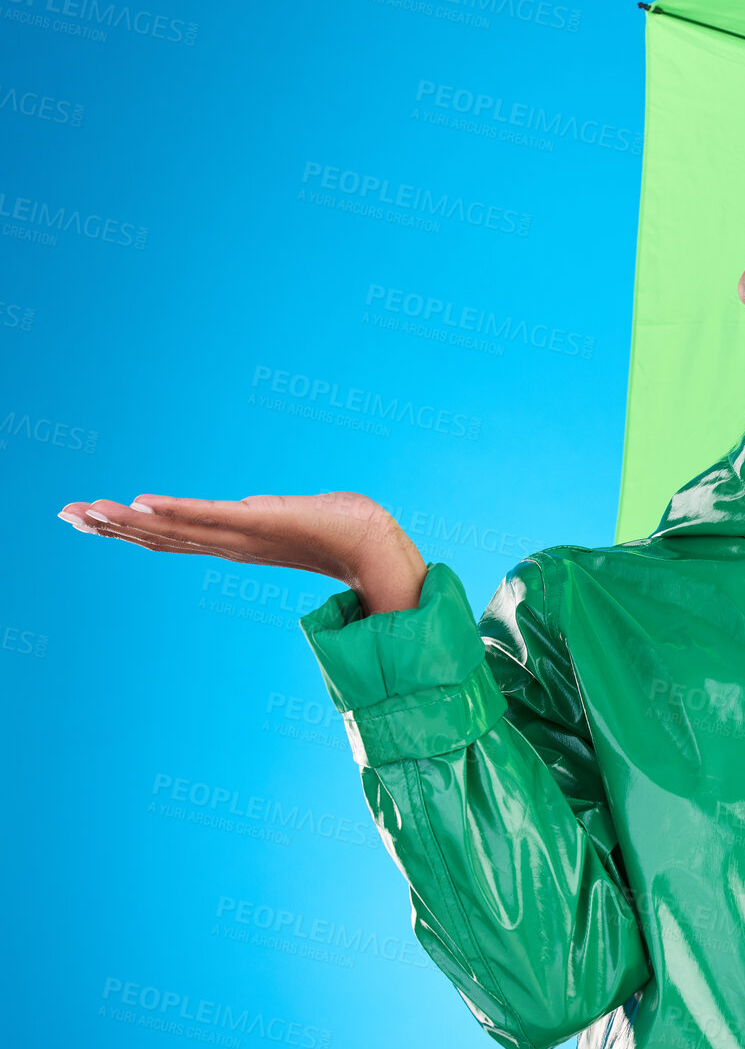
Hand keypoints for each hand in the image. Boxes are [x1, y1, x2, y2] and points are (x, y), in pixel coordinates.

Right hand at [56, 491, 426, 613]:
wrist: (375, 544)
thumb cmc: (341, 529)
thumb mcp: (289, 517)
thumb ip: (264, 515)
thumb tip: (252, 509)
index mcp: (234, 542)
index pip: (171, 536)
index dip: (129, 528)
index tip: (89, 516)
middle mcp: (231, 544)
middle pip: (160, 536)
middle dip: (111, 526)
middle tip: (65, 512)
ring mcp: (243, 536)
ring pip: (175, 529)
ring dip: (129, 520)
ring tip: (88, 509)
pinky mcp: (261, 523)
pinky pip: (210, 518)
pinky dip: (176, 512)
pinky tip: (142, 504)